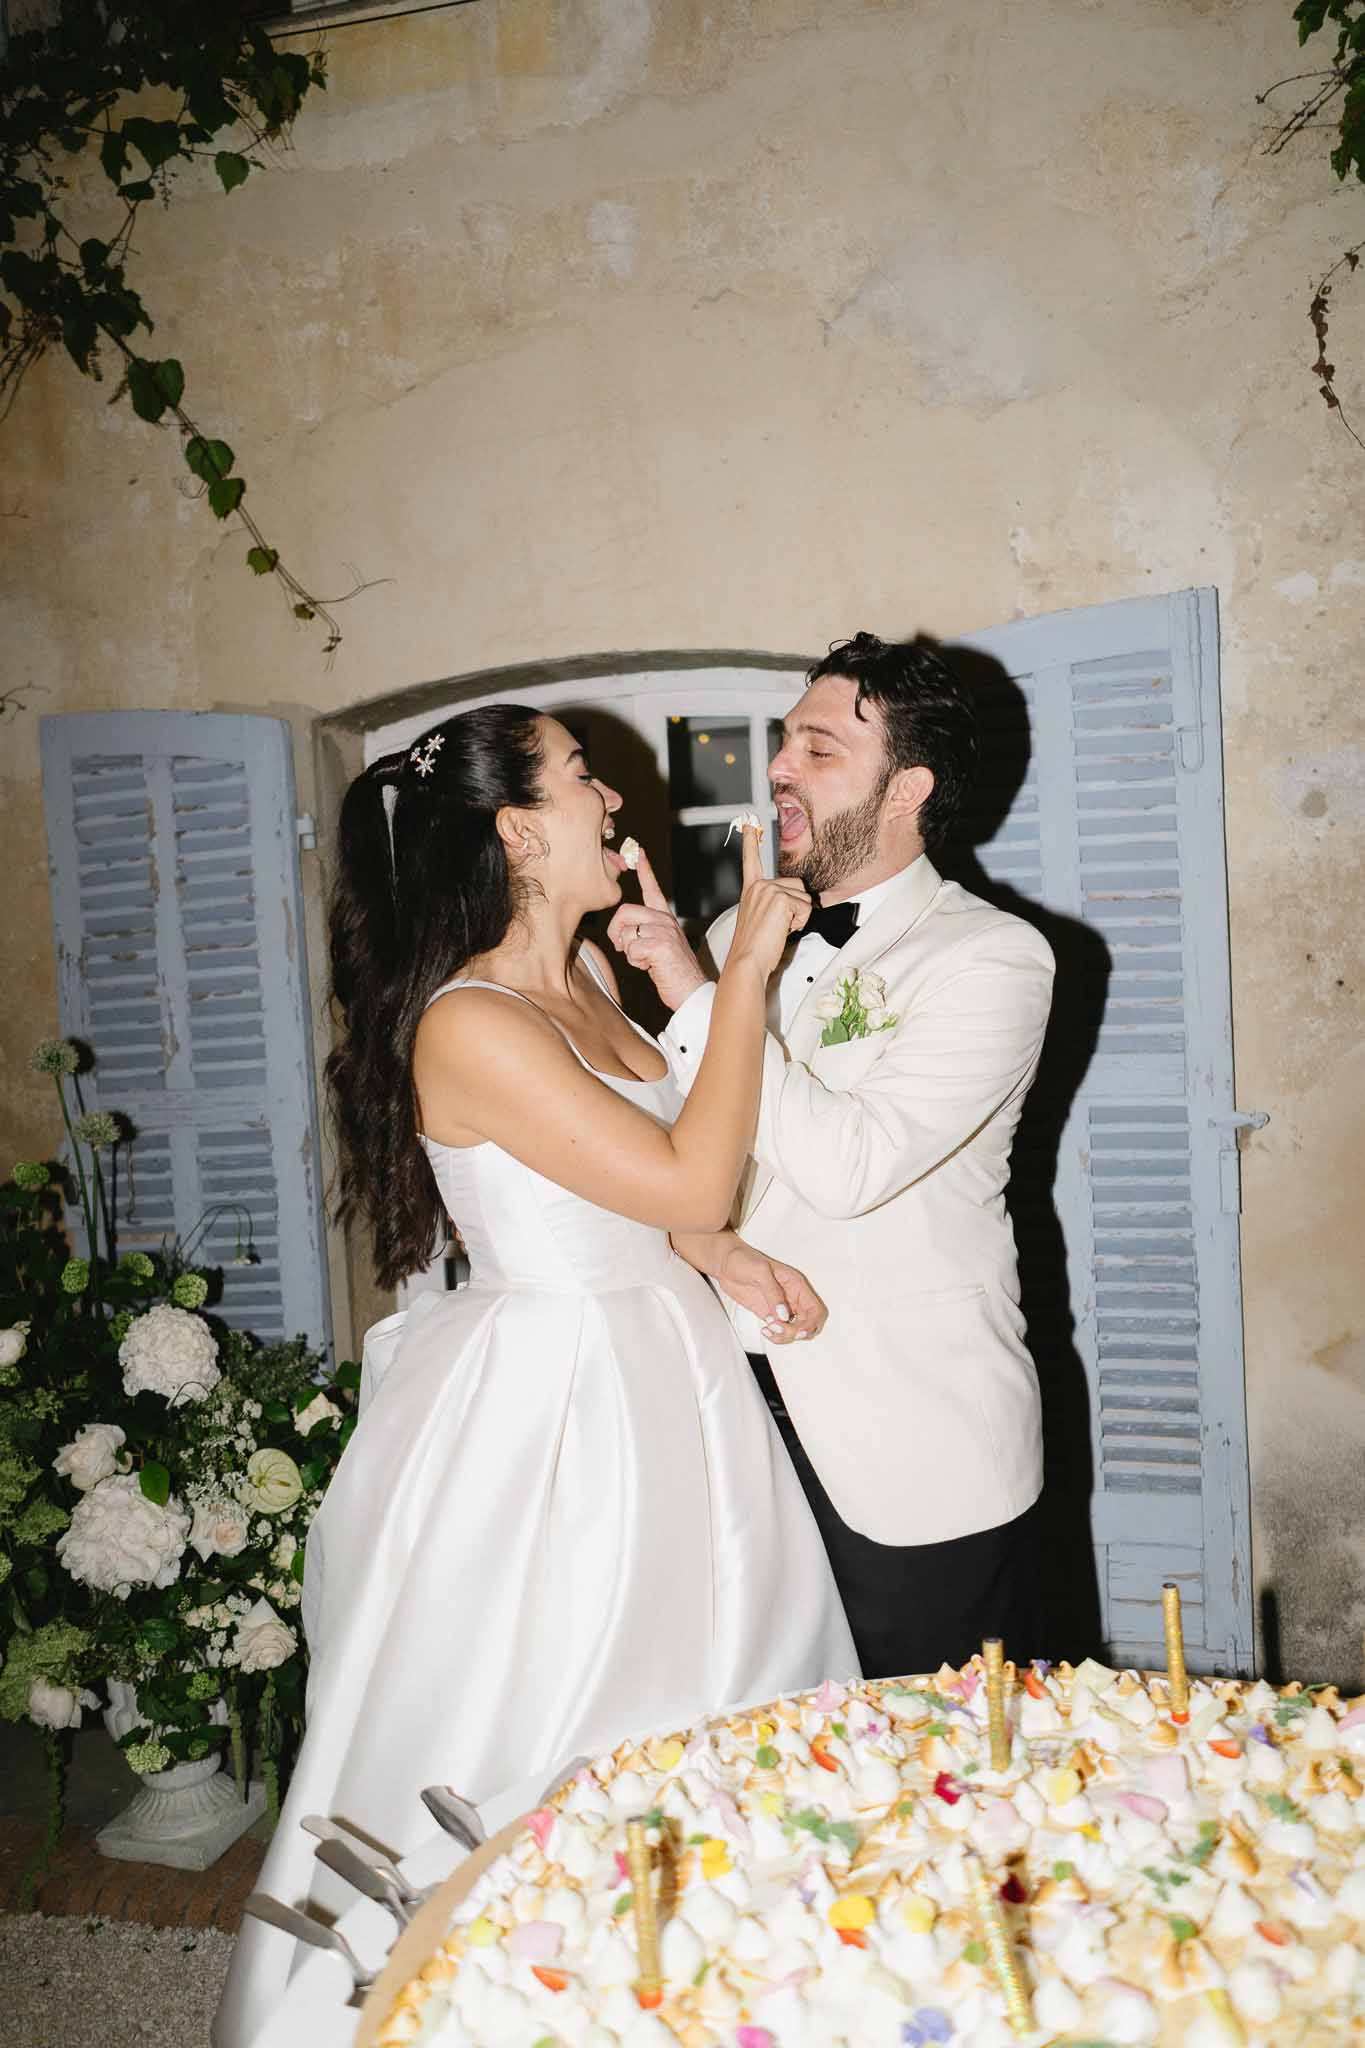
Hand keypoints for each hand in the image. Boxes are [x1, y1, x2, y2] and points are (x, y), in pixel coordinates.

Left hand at [606, 847, 708, 1010]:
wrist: (692, 991)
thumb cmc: (674, 973)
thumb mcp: (657, 947)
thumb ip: (643, 934)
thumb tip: (621, 935)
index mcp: (665, 919)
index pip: (653, 889)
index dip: (644, 869)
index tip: (638, 852)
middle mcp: (666, 921)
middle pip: (625, 912)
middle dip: (616, 933)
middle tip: (625, 948)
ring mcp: (665, 931)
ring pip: (626, 933)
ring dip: (629, 952)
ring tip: (646, 961)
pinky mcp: (661, 945)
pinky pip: (632, 949)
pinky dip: (636, 962)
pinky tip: (650, 967)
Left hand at [714, 1240, 826, 1343]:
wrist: (725, 1263)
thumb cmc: (744, 1259)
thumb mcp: (760, 1272)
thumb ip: (773, 1293)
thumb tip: (784, 1315)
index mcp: (796, 1285)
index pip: (815, 1309)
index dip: (811, 1323)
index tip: (797, 1331)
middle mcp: (793, 1297)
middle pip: (809, 1323)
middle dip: (798, 1333)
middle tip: (778, 1330)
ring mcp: (781, 1307)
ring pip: (796, 1330)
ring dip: (786, 1336)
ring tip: (768, 1329)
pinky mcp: (769, 1313)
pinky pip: (781, 1330)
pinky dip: (777, 1336)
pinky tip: (765, 1330)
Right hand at [725, 822, 810, 982]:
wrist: (748, 961)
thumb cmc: (755, 948)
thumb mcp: (761, 919)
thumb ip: (774, 904)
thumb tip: (796, 904)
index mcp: (751, 889)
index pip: (751, 860)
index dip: (751, 840)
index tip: (748, 821)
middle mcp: (759, 885)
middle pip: (797, 886)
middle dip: (797, 907)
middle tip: (779, 926)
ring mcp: (769, 890)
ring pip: (804, 898)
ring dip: (799, 917)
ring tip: (779, 929)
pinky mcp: (780, 899)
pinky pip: (806, 908)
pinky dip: (800, 923)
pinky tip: (783, 930)